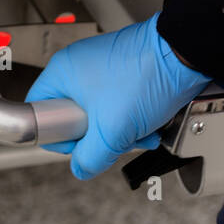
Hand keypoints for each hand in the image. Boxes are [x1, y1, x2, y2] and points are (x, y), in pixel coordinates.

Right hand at [25, 13, 209, 179]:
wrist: (183, 55)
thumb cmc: (145, 77)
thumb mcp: (111, 130)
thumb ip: (90, 157)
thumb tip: (80, 168)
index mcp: (62, 72)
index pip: (40, 112)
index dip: (60, 135)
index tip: (82, 142)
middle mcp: (78, 67)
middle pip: (73, 118)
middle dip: (99, 137)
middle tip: (115, 137)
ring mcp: (101, 68)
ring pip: (99, 114)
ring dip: (121, 131)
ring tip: (140, 132)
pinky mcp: (123, 72)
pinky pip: (117, 104)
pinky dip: (133, 118)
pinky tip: (150, 125)